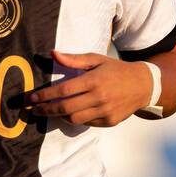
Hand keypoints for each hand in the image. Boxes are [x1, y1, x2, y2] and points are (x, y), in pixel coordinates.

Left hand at [24, 49, 154, 126]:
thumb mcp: (96, 59)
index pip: (63, 90)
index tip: (31, 98)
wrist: (143, 85)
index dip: (45, 96)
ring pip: (74, 118)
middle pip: (65, 107)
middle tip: (33, 110)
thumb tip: (52, 53)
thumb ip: (74, 59)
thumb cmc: (116, 69)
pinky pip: (87, 123)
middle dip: (46, 110)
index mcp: (94, 80)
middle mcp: (99, 97)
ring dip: (59, 116)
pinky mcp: (109, 121)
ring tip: (49, 111)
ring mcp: (105, 111)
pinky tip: (70, 113)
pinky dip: (76, 118)